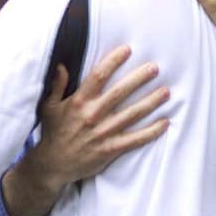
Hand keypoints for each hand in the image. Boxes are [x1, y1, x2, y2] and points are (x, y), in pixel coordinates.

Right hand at [16, 46, 168, 205]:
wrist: (53, 165)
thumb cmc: (53, 133)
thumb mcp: (49, 107)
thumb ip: (56, 85)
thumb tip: (61, 65)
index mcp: (79, 102)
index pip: (99, 76)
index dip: (114, 61)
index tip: (127, 49)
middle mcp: (93, 115)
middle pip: (120, 92)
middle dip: (139, 78)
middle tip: (155, 68)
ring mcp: (103, 132)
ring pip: (133, 114)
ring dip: (151, 102)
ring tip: (166, 92)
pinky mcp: (111, 149)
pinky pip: (135, 139)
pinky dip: (152, 131)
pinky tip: (165, 122)